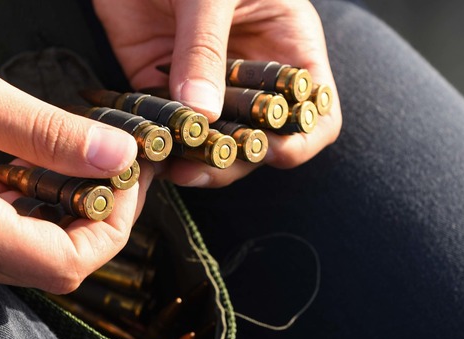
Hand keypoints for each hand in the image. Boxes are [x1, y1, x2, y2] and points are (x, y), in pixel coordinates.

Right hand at [0, 30, 148, 292]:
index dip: (113, 229)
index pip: (64, 264)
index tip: (128, 180)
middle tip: (115, 168)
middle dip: (98, 222)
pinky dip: (27, 212)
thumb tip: (114, 156)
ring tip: (82, 164)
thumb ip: (42, 130)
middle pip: (51, 267)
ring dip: (64, 217)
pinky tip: (28, 170)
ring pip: (24, 257)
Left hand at [93, 0, 341, 186]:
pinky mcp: (161, 82)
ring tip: (175, 166)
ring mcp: (206, 82)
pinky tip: (148, 152)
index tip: (273, 151)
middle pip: (261, 138)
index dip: (301, 139)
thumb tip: (200, 111)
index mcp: (287, 46)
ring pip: (213, 140)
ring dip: (197, 158)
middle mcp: (251, 72)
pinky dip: (159, 142)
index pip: (315, 112)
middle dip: (238, 157)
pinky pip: (167, 124)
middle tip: (206, 165)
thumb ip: (206, 46)